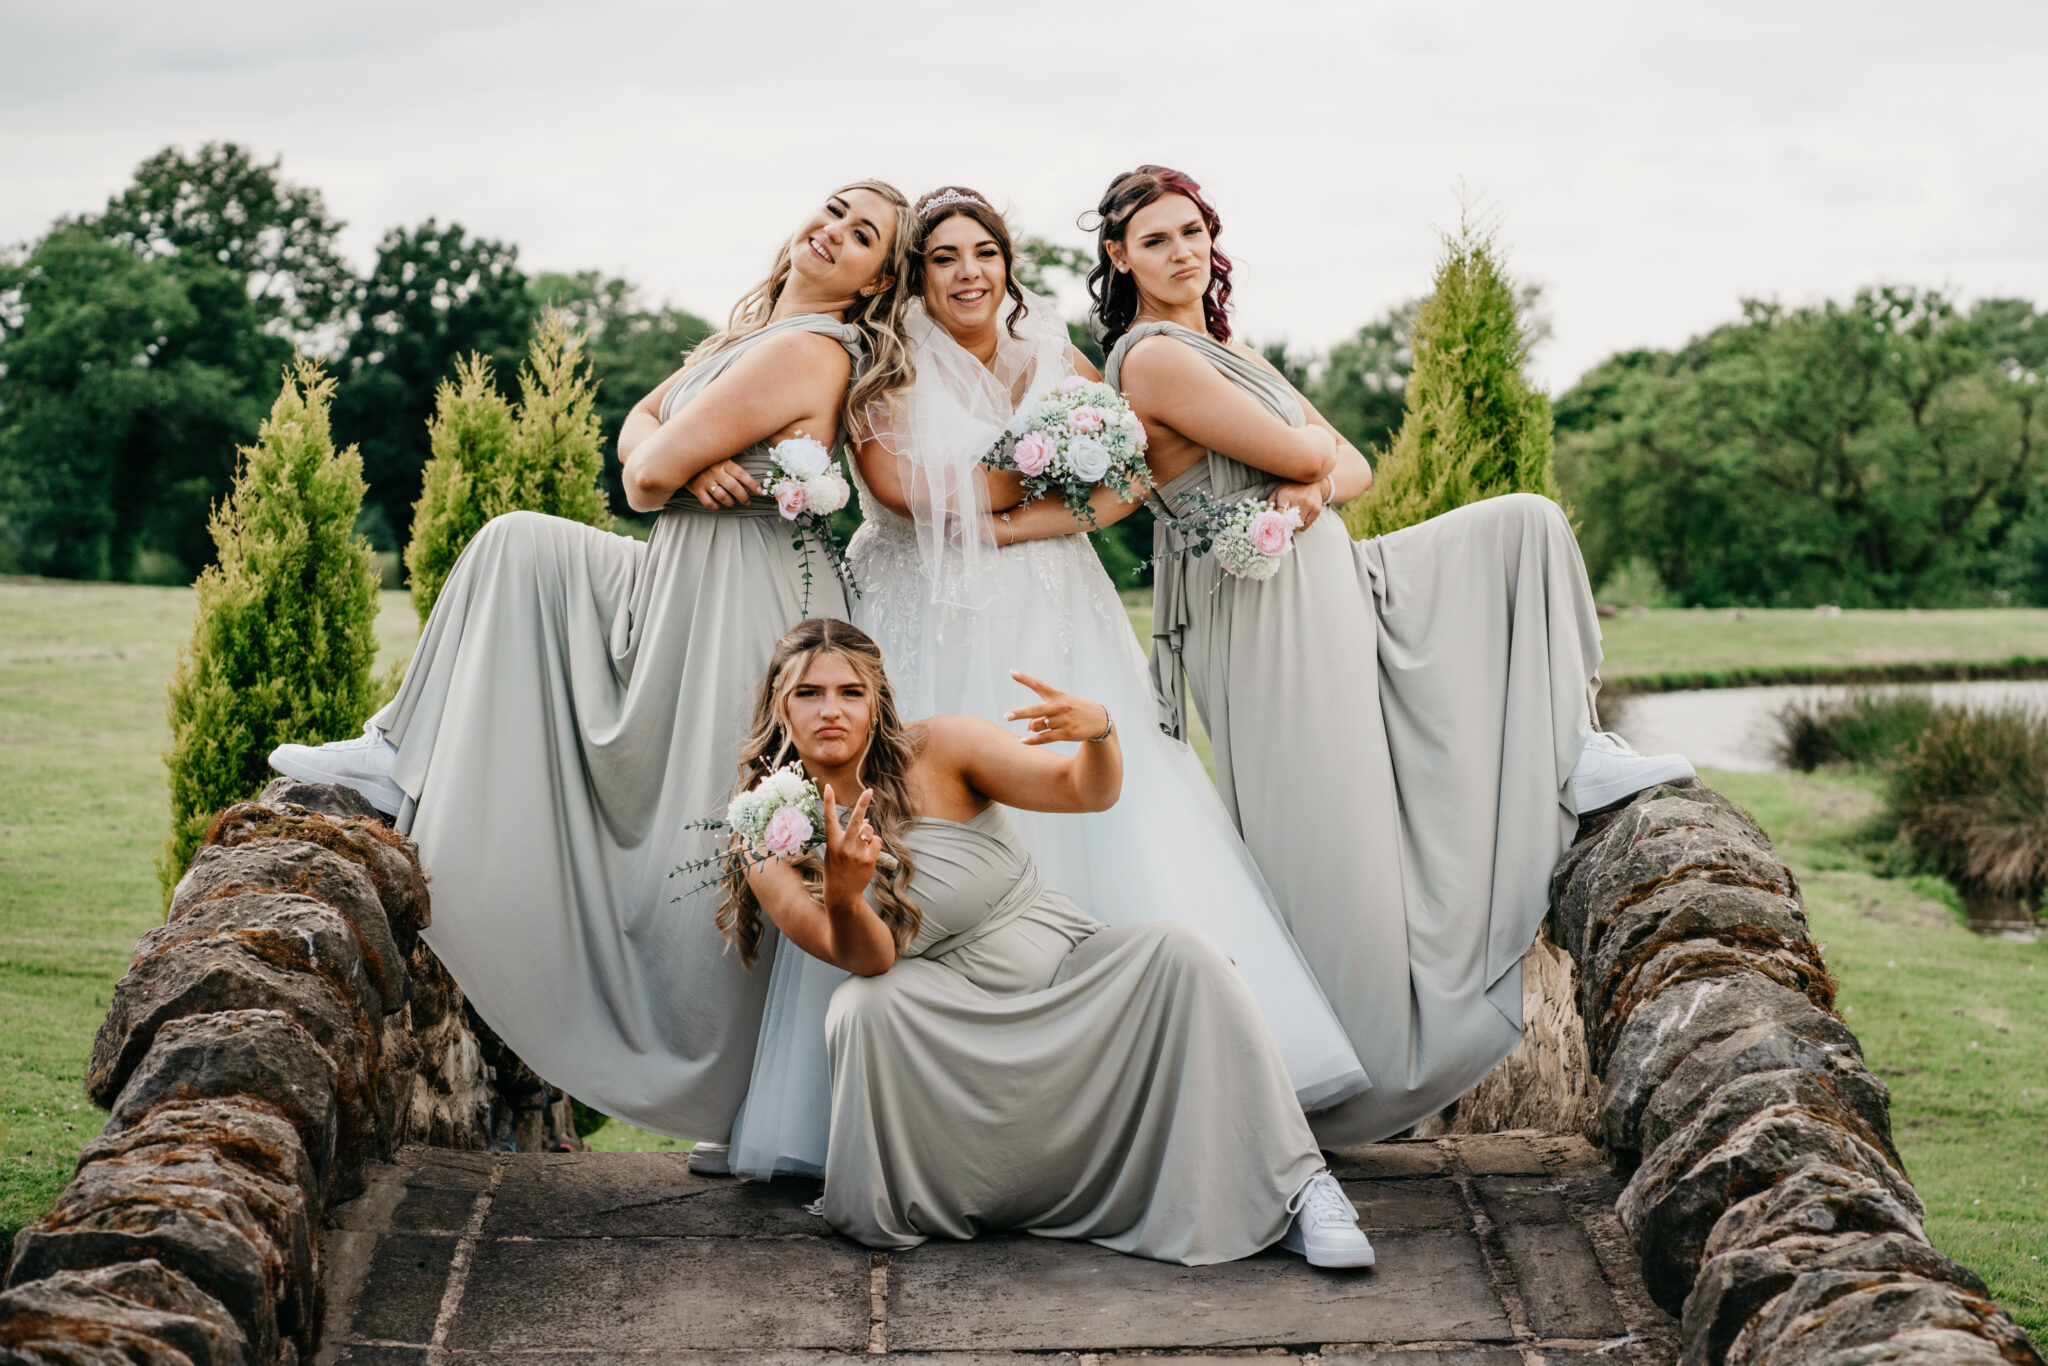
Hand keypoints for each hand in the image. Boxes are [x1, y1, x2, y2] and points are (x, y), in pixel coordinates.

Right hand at [686, 459, 760, 509]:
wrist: (684, 458)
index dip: (753, 485)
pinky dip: (716, 506)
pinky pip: (709, 503)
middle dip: (744, 497)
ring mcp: (705, 481)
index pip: (742, 475)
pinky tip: (719, 504)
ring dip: (730, 502)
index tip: (760, 492)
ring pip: (722, 496)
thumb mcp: (722, 458)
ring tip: (733, 502)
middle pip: (734, 487)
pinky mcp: (696, 489)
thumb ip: (734, 467)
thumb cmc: (709, 461)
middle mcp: (715, 471)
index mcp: (724, 462)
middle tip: (747, 502)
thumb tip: (754, 481)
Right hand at [820, 784, 877, 909]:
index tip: (828, 786)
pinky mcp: (868, 860)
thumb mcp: (837, 851)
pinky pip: (876, 841)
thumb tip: (868, 820)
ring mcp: (857, 853)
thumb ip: (850, 835)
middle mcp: (844, 846)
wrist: (842, 893)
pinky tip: (867, 855)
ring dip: (867, 834)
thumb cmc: (837, 869)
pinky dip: (874, 844)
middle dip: (863, 804)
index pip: (829, 818)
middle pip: (856, 820)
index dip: (828, 801)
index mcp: (832, 842)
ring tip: (860, 848)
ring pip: (869, 830)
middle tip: (869, 791)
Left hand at [1004, 671, 1110, 745]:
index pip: (1038, 685)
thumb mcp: (1061, 705)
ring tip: (1033, 727)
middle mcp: (1059, 706)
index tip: (1011, 672)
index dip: (1024, 678)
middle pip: (1035, 710)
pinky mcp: (1066, 733)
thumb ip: (1042, 713)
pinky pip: (1044, 738)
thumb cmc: (1074, 710)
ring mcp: (1063, 720)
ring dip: (1031, 728)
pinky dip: (1032, 740)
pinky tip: (1022, 741)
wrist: (1098, 719)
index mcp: (1057, 695)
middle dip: (1019, 714)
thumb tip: (1028, 727)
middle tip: (1006, 716)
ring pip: (1037, 726)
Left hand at [1270, 479, 1327, 528]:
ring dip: (1293, 526)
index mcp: (1286, 495)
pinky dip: (1301, 526)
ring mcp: (1309, 505)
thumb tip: (1267, 517)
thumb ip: (1270, 503)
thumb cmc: (1292, 488)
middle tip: (1284, 523)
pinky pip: (1306, 526)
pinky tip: (1300, 519)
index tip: (1277, 522)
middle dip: (1285, 525)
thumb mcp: (1278, 491)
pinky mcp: (1316, 510)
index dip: (1277, 520)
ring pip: (1298, 526)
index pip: (1280, 515)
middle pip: (1289, 522)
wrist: (1313, 482)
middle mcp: (1299, 500)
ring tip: (1292, 520)